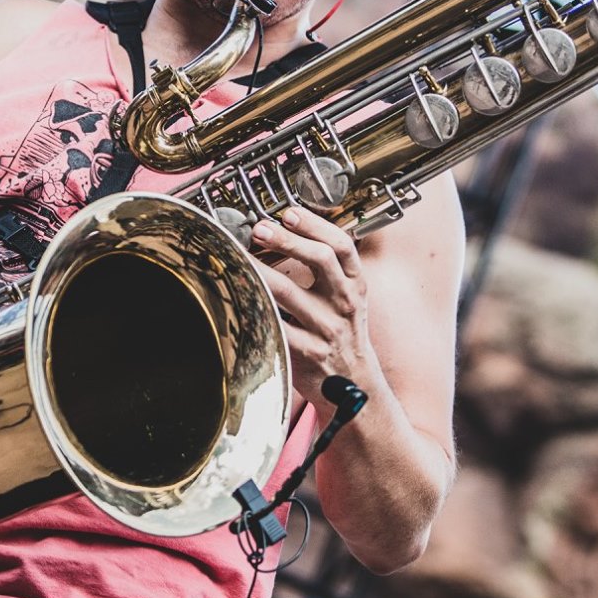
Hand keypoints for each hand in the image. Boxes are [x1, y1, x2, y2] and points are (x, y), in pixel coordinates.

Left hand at [248, 206, 376, 413]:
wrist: (353, 384)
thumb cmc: (343, 334)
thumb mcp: (348, 299)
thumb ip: (329, 270)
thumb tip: (288, 231)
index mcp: (355, 285)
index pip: (342, 245)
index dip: (316, 225)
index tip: (290, 213)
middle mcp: (344, 303)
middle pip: (320, 259)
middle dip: (287, 240)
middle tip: (260, 228)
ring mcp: (327, 328)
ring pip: (290, 291)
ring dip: (262, 270)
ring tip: (242, 256)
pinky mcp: (308, 351)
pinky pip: (278, 325)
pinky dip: (258, 307)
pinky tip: (243, 294)